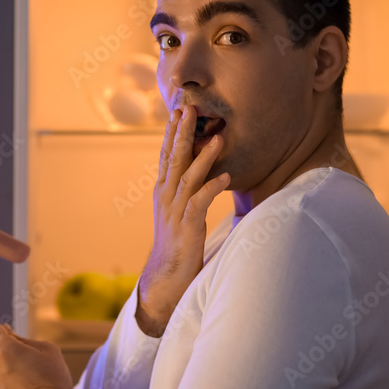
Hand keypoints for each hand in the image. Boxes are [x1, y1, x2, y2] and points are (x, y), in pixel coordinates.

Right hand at [137, 105, 230, 336]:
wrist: (163, 278)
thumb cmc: (175, 245)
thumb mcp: (179, 212)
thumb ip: (186, 192)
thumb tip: (200, 173)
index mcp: (163, 192)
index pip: (167, 156)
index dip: (172, 134)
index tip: (177, 111)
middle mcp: (165, 197)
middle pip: (174, 160)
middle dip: (182, 134)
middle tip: (189, 109)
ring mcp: (174, 212)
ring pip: (188, 178)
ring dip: (203, 157)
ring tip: (218, 138)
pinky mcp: (186, 228)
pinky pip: (199, 204)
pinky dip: (211, 188)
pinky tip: (225, 176)